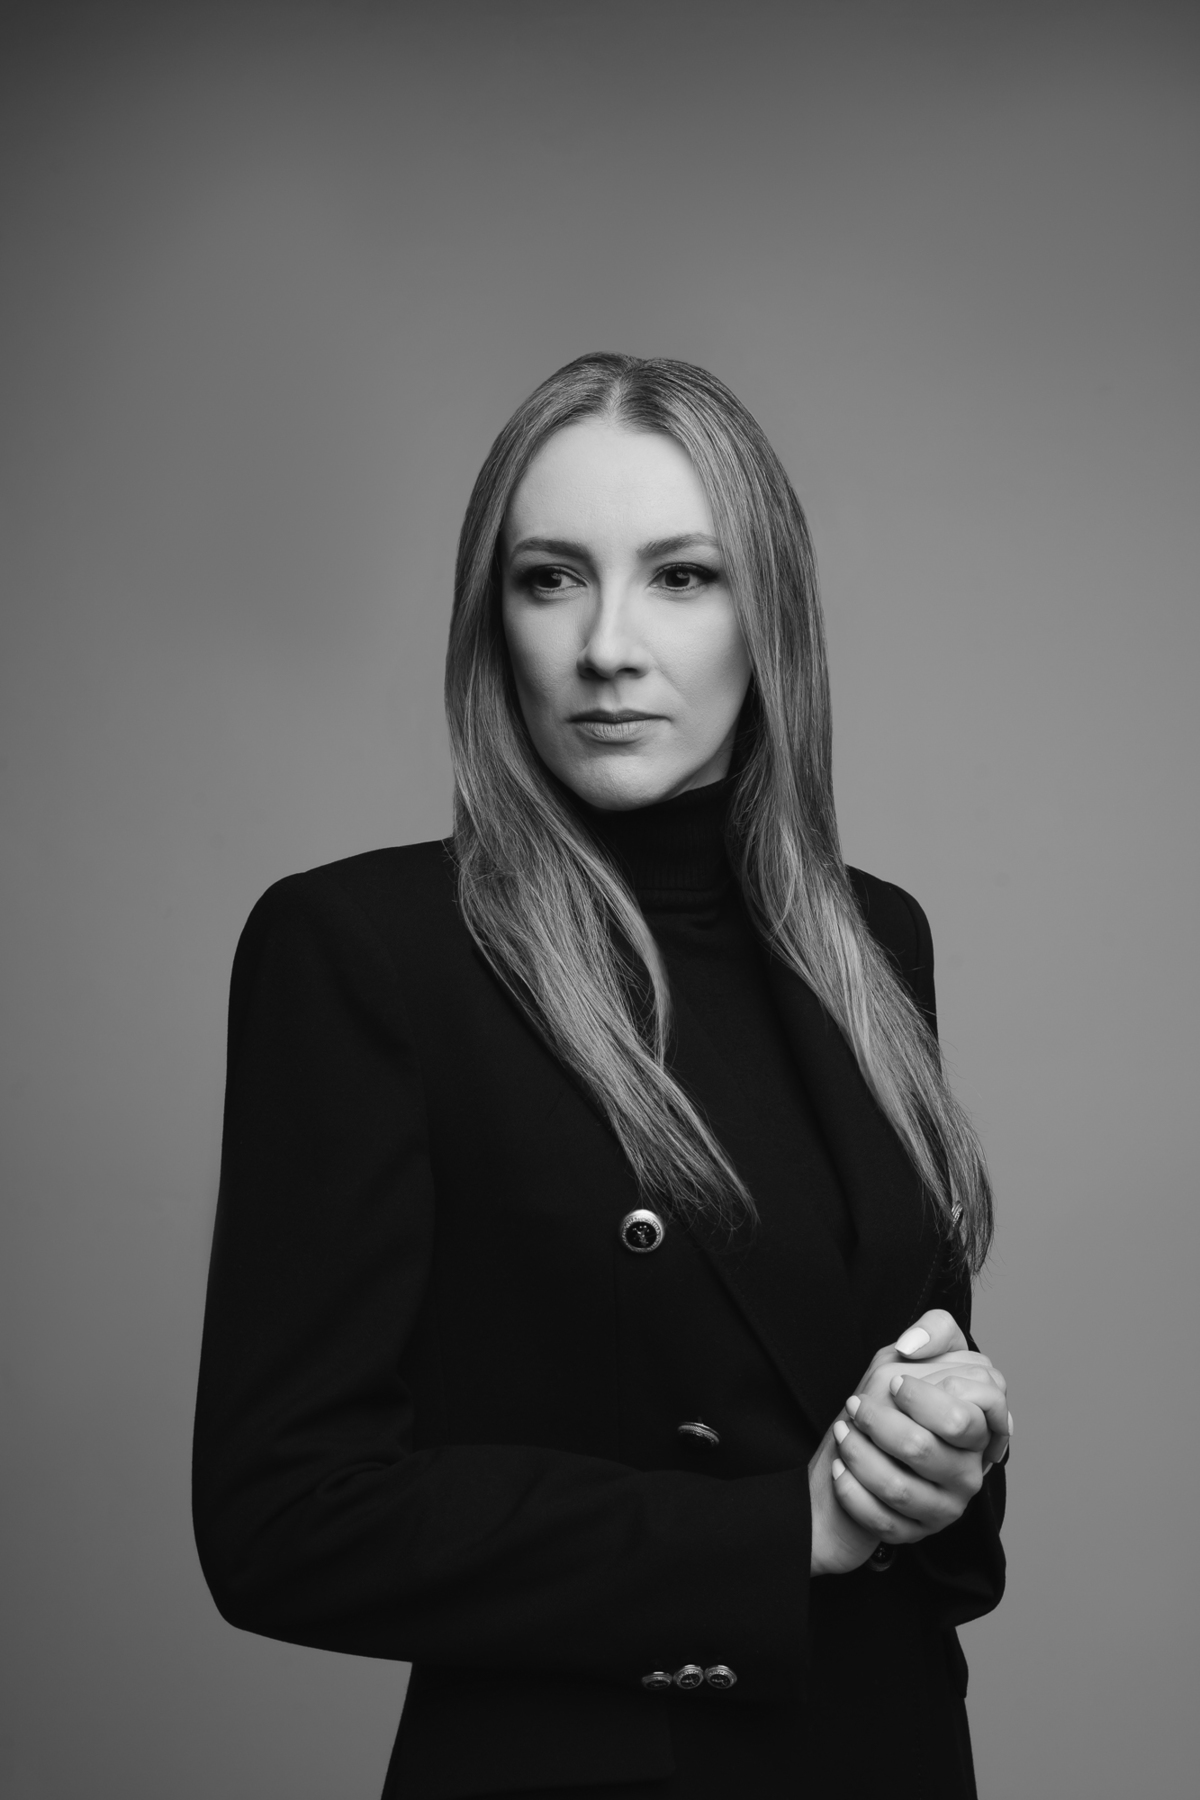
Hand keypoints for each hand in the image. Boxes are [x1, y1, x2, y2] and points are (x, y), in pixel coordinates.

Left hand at [809, 1309, 1011, 1576]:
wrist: (850, 1460)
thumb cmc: (887, 1406)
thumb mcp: (907, 1357)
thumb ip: (934, 1332)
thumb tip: (910, 1346)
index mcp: (977, 1428)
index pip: (979, 1410)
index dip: (926, 1394)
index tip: (893, 1384)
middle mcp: (969, 1470)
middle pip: (925, 1447)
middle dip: (880, 1423)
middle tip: (857, 1405)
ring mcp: (945, 1506)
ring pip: (898, 1487)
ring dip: (858, 1455)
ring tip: (842, 1432)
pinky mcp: (916, 1533)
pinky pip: (881, 1519)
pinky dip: (851, 1491)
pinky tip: (839, 1469)